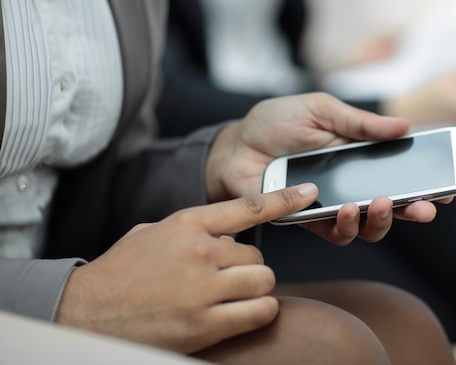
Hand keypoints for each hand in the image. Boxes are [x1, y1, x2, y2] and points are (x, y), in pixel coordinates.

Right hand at [55, 184, 319, 353]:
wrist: (87, 312)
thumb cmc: (121, 271)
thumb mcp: (154, 233)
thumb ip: (194, 228)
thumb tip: (228, 232)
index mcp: (187, 224)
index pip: (248, 206)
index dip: (284, 198)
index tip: (307, 193)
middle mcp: (201, 252)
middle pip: (258, 253)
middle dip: (248, 265)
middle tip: (227, 275)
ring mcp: (204, 290)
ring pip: (264, 280)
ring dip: (255, 288)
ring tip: (233, 294)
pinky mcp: (205, 324)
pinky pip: (260, 311)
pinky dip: (259, 311)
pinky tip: (241, 311)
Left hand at [206, 92, 449, 244]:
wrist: (235, 144)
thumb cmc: (277, 122)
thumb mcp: (321, 111)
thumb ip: (359, 123)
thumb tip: (404, 126)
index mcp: (359, 156)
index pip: (401, 173)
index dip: (428, 182)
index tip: (451, 188)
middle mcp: (351, 184)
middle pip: (393, 207)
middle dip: (415, 210)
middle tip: (426, 207)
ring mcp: (331, 204)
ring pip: (369, 227)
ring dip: (382, 221)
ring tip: (381, 203)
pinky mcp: (308, 220)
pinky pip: (335, 233)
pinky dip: (346, 226)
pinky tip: (346, 209)